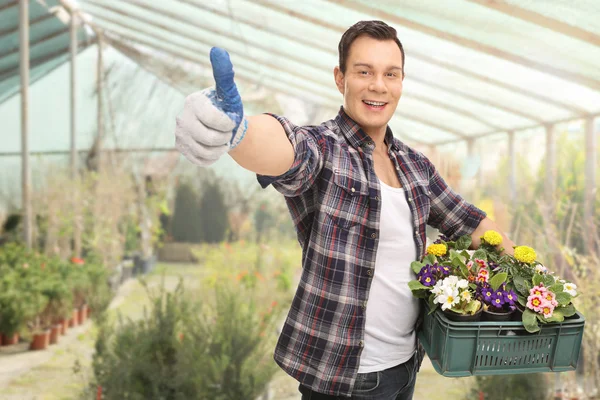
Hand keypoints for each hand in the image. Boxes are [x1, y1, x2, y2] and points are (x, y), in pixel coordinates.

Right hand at [175, 47, 247, 165]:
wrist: (224, 128)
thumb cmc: (227, 108)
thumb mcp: (229, 92)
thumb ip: (224, 74)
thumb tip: (218, 50)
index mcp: (193, 102)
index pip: (215, 120)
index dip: (229, 123)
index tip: (232, 119)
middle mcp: (181, 117)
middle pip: (210, 139)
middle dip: (225, 137)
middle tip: (226, 131)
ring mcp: (179, 134)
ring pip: (206, 152)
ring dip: (221, 149)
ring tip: (222, 140)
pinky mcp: (181, 148)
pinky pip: (202, 160)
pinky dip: (213, 158)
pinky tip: (214, 148)